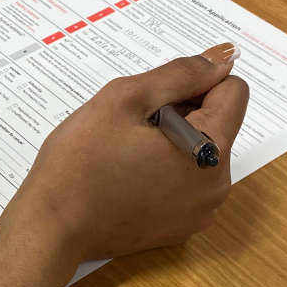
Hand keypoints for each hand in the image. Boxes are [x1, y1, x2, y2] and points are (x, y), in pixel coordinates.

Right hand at [0, 43, 248, 286]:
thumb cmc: (81, 161)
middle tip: (132, 125)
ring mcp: (199, 212)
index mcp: (210, 151)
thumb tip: (222, 59)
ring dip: (172, 140)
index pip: (233, 92)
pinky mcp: (181, 228)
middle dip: (181, 112)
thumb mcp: (126, 98)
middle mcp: (216, 186)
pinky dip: (165, 170)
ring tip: (127, 152)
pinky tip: (128, 175)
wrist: (52, 225)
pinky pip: (187, 182)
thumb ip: (180, 74)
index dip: (196, 82)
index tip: (156, 95)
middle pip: (218, 124)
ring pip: (201, 152)